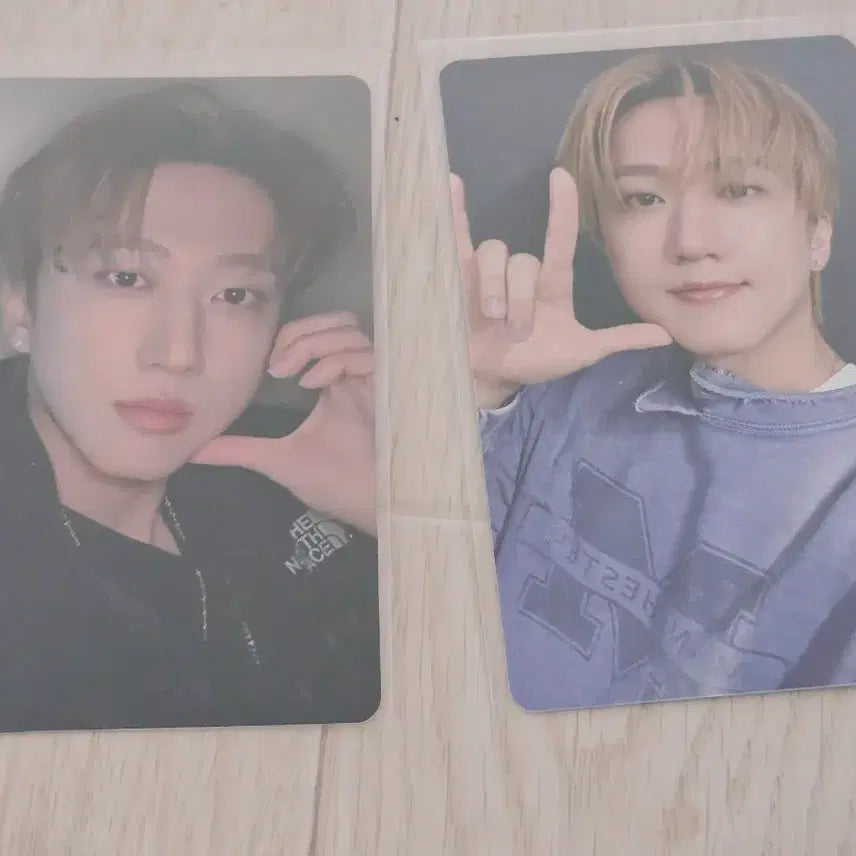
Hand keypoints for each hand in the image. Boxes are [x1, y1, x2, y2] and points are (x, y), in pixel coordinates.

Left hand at [191, 312, 376, 535]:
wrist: (366, 506)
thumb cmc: (333, 482)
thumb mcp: (276, 459)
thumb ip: (238, 449)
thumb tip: (193, 452)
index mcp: (334, 382)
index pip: (320, 332)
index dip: (293, 335)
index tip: (270, 366)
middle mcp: (355, 374)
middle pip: (338, 321)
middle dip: (302, 332)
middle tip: (277, 366)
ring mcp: (372, 379)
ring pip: (350, 331)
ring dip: (314, 344)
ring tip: (292, 376)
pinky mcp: (386, 389)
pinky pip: (364, 355)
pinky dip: (335, 362)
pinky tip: (314, 386)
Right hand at [451, 167, 671, 407]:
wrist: (496, 375)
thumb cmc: (536, 359)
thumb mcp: (579, 351)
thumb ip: (617, 340)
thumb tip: (667, 335)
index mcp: (551, 283)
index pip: (559, 239)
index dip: (562, 209)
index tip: (562, 177)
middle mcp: (521, 272)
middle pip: (521, 261)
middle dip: (519, 299)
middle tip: (517, 330)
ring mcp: (490, 271)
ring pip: (492, 258)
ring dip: (493, 290)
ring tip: (490, 319)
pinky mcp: (460, 276)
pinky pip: (457, 236)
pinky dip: (453, 210)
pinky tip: (449, 181)